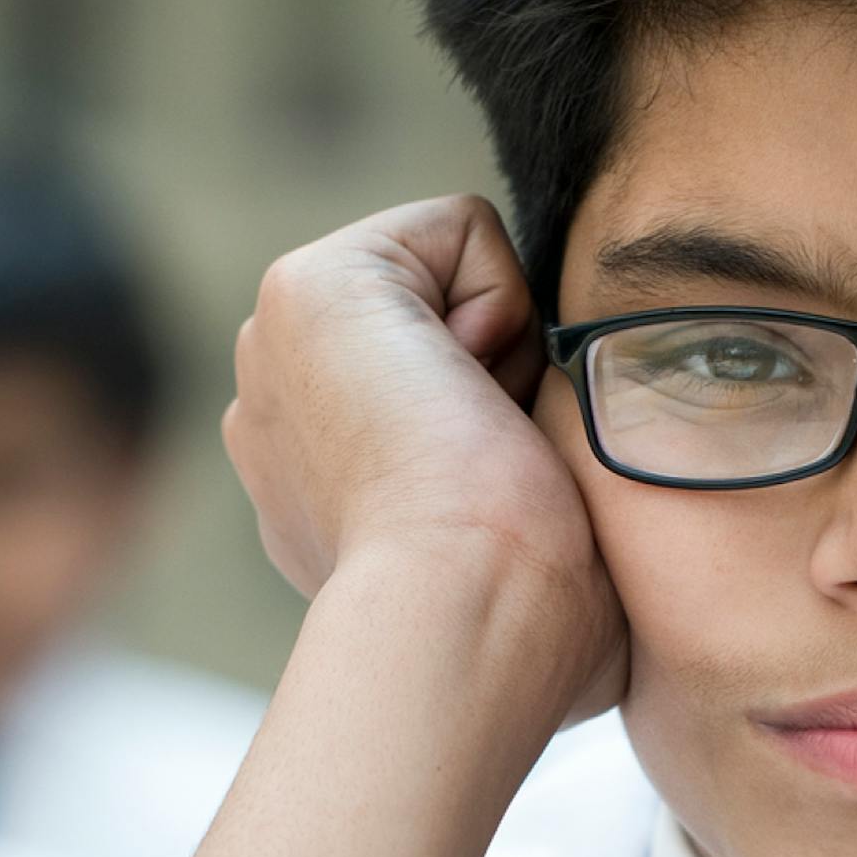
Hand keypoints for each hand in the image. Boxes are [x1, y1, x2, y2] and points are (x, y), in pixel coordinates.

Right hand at [223, 196, 624, 716]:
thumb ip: (513, 495)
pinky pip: (461, 226)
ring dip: (499, 352)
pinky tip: (465, 395)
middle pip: (445, 322)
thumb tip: (581, 489)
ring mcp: (275, 346)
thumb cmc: (525, 630)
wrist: (473, 618)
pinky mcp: (305, 283)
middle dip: (492, 377)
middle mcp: (281, 408)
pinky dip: (500, 301)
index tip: (489, 497)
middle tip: (485, 466)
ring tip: (471, 439)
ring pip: (454, 279)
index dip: (501, 421)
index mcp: (319, 476)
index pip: (441, 384)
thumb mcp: (514, 554)